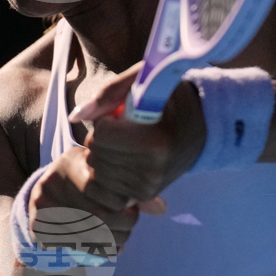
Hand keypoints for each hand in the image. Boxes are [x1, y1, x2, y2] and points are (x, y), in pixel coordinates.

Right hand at [29, 145, 141, 257]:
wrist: (47, 189)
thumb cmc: (85, 176)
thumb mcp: (104, 172)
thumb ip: (131, 186)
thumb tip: (162, 208)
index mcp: (71, 161)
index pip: (101, 186)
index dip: (122, 201)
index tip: (131, 206)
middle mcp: (52, 181)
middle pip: (98, 214)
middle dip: (123, 224)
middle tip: (131, 222)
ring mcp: (43, 205)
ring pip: (89, 235)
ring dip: (114, 241)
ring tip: (123, 237)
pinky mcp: (39, 226)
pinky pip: (75, 246)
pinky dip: (98, 251)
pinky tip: (108, 247)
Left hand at [69, 61, 206, 207]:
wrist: (201, 127)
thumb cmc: (168, 98)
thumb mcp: (144, 81)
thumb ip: (108, 93)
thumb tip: (75, 117)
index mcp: (155, 141)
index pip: (101, 134)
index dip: (105, 119)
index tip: (121, 114)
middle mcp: (152, 169)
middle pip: (96, 153)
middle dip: (102, 137)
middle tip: (124, 128)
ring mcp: (148, 186)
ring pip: (97, 169)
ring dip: (104, 153)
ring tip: (126, 141)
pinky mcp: (144, 194)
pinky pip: (106, 182)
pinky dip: (109, 168)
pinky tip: (125, 156)